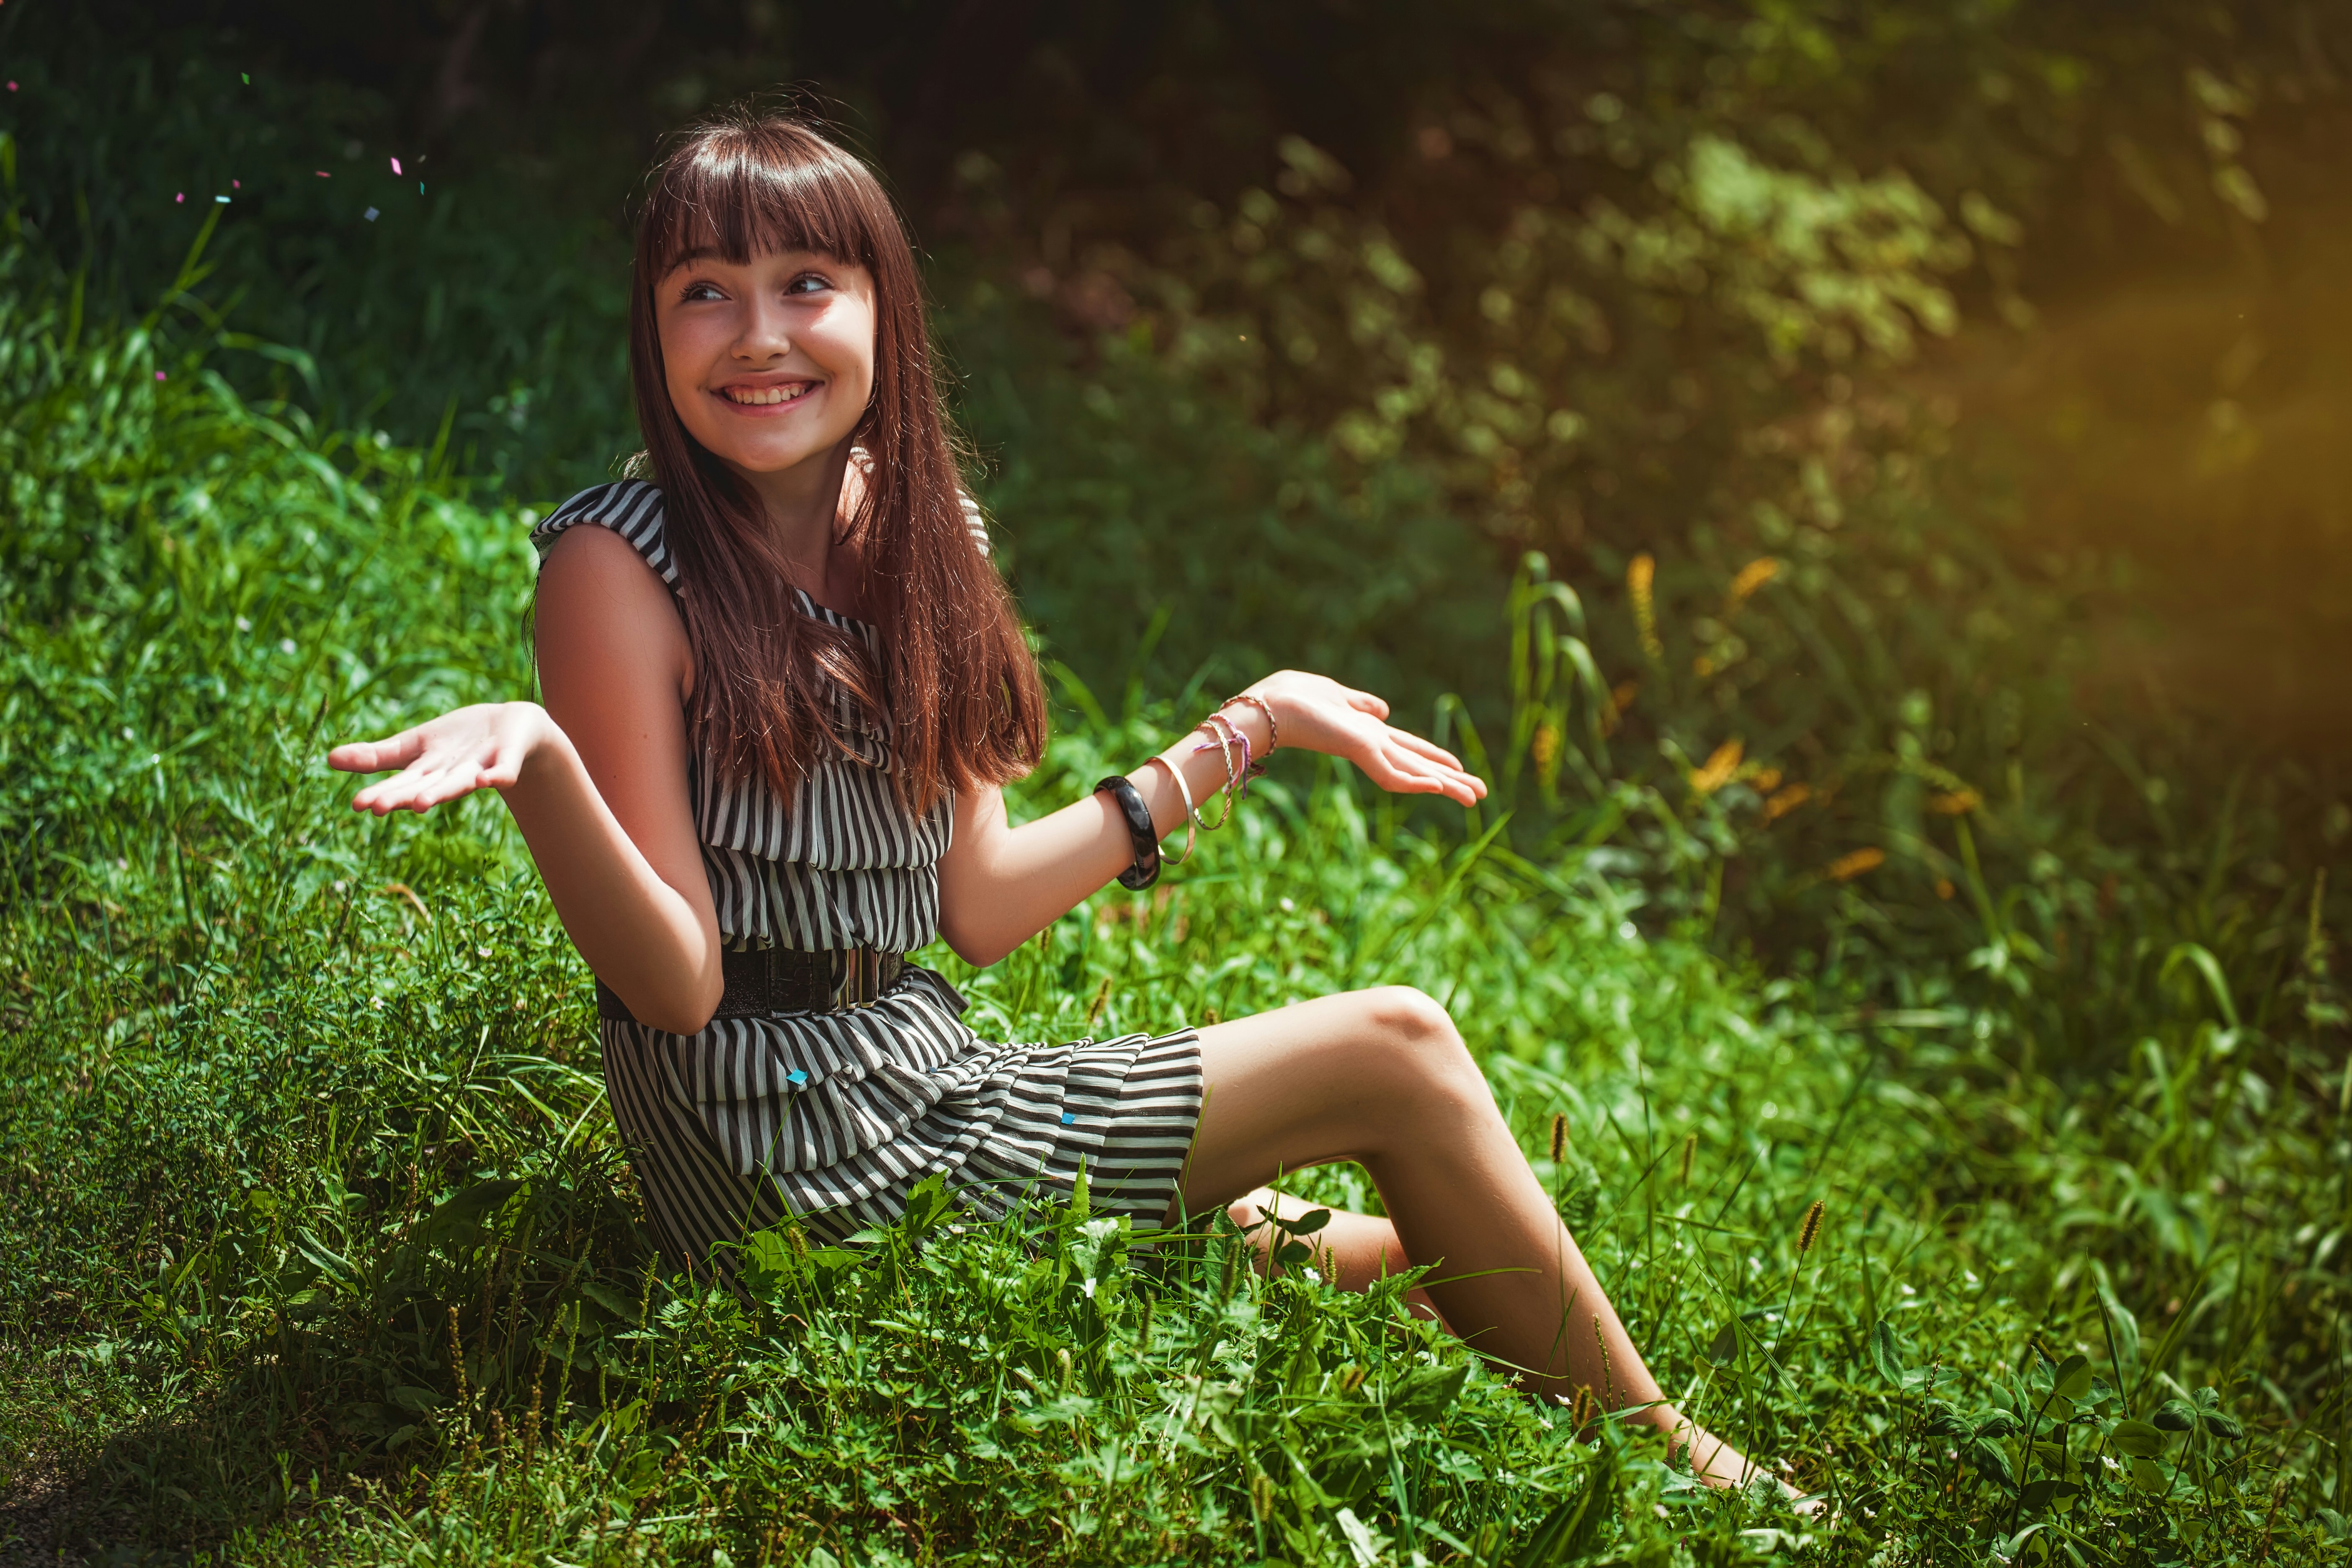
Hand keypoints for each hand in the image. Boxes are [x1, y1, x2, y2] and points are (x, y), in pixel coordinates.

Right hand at [328, 702, 554, 815]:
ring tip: (419, 803)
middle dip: (403, 797)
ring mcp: (481, 767)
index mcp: (427, 772)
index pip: (400, 784)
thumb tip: (329, 758)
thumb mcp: (414, 745)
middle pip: (425, 787)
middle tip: (378, 807)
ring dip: (441, 793)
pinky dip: (498, 776)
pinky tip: (488, 781)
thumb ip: (377, 757)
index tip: (357, 805)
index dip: (380, 793)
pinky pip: (504, 770)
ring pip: (459, 783)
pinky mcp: (508, 758)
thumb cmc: (458, 741)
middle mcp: (451, 775)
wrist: (512, 727)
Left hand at [1242, 672, 1486, 805]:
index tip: (1459, 769)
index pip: (1407, 748)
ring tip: (1473, 797)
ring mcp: (1365, 748)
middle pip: (1418, 763)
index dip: (1434, 759)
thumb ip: (1360, 704)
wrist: (1265, 706)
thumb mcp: (1334, 694)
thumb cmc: (1289, 698)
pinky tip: (1438, 787)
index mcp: (1366, 731)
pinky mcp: (1358, 748)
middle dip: (1450, 779)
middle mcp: (1370, 743)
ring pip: (1412, 771)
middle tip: (1480, 795)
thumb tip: (1384, 710)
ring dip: (1444, 784)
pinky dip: (1415, 780)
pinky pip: (1391, 772)